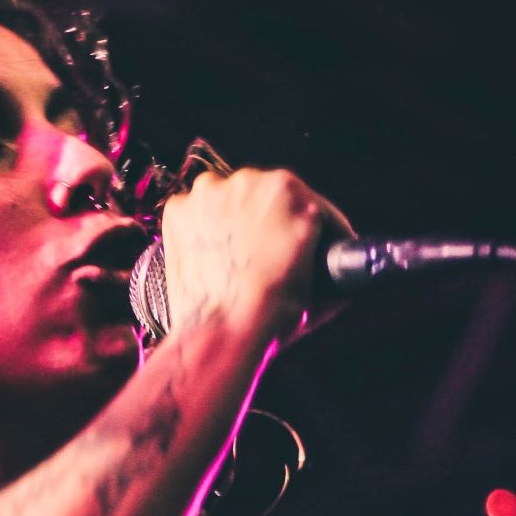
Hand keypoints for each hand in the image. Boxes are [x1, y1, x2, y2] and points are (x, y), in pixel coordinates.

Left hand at [160, 166, 354, 347]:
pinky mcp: (179, 210)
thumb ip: (325, 272)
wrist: (220, 332)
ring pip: (227, 202)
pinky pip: (194, 215)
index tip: (310, 239)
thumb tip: (336, 285)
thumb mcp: (314, 289)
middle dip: (268, 224)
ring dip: (231, 222)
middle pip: (264, 199)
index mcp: (289, 192)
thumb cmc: (267, 312)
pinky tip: (208, 257)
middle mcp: (250, 182)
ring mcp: (210, 193)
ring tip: (233, 259)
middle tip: (265, 255)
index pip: (309, 203)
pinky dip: (200, 232)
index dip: (313, 227)